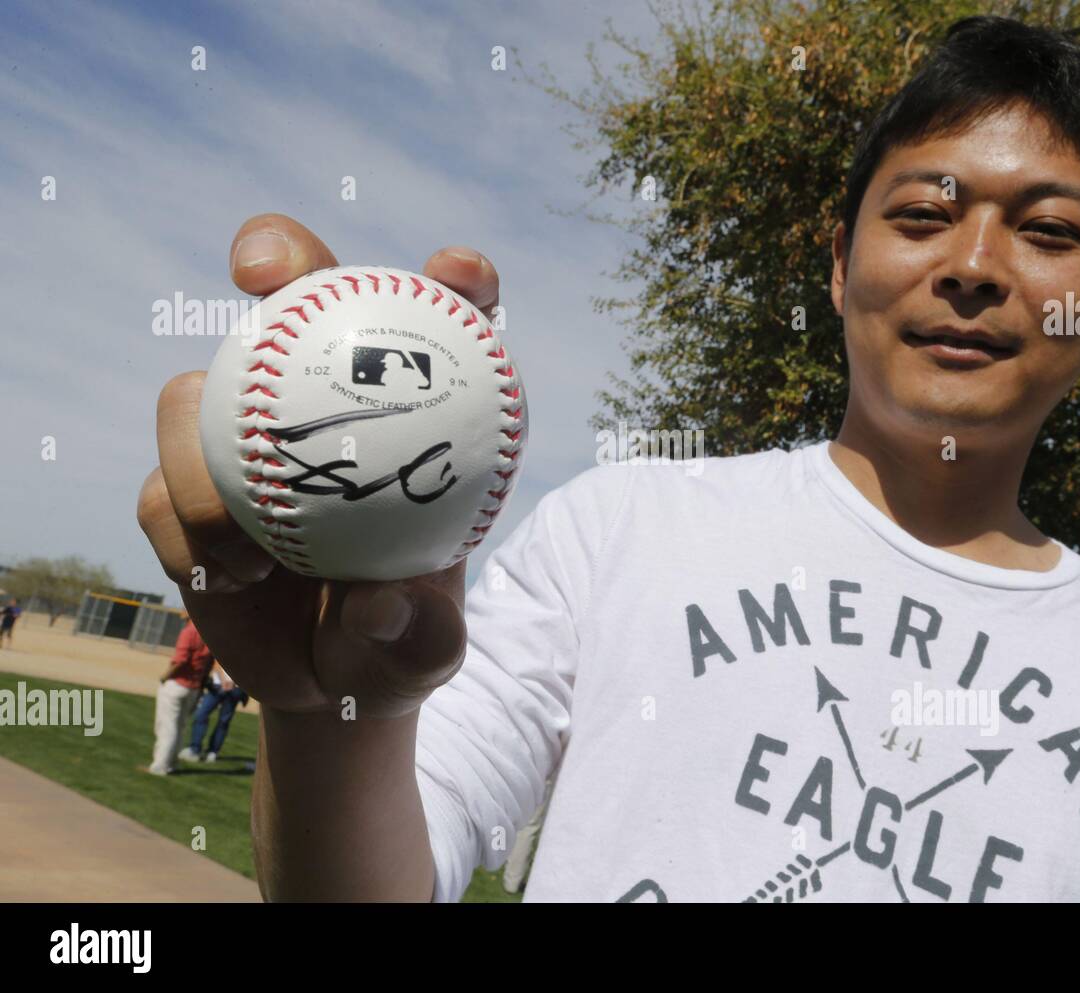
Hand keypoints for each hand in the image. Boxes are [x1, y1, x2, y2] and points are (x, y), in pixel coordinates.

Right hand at [137, 214, 499, 718]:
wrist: (325, 680)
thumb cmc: (396, 643)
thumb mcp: (426, 650)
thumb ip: (419, 633)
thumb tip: (380, 602)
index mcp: (410, 419)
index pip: (442, 325)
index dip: (457, 282)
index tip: (455, 271)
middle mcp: (323, 405)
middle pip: (297, 297)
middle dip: (280, 250)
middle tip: (265, 269)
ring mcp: (242, 440)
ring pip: (195, 392)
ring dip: (205, 462)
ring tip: (252, 554)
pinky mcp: (183, 489)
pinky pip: (161, 490)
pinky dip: (187, 531)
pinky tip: (231, 578)